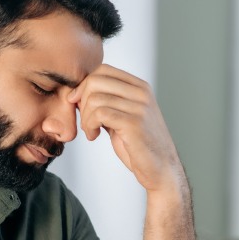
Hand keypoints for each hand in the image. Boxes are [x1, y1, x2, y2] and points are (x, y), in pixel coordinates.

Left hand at [67, 65, 182, 191]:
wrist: (161, 169)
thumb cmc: (139, 145)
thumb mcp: (123, 116)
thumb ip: (107, 102)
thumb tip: (78, 92)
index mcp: (140, 87)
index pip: (103, 70)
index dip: (84, 85)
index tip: (78, 104)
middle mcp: (141, 93)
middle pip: (95, 81)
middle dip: (81, 101)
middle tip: (85, 121)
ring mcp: (140, 107)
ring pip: (95, 98)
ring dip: (85, 118)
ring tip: (91, 132)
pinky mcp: (134, 123)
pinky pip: (99, 114)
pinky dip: (89, 126)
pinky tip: (94, 136)